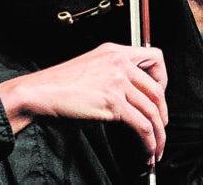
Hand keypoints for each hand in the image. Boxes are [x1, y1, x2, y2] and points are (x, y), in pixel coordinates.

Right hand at [0, 42, 167, 164]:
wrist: (38, 92)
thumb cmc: (58, 84)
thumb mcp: (91, 67)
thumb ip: (112, 73)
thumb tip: (131, 95)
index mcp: (115, 52)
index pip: (156, 58)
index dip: (162, 80)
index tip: (158, 96)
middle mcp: (119, 63)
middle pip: (157, 89)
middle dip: (163, 114)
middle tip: (161, 127)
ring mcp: (117, 82)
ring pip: (152, 110)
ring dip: (159, 134)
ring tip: (156, 148)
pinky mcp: (112, 103)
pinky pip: (142, 125)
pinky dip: (148, 142)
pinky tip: (147, 150)